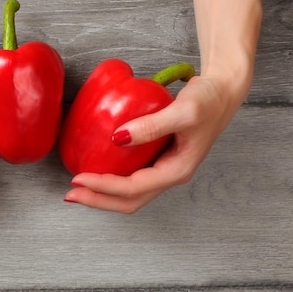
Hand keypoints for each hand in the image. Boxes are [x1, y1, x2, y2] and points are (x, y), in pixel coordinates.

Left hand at [64, 74, 246, 213]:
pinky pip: (131, 175)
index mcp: (176, 171)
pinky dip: (111, 177)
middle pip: (129, 201)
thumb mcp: (183, 112)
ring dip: (103, 193)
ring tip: (79, 187)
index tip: (78, 178)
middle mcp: (168, 175)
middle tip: (70, 193)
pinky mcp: (157, 157)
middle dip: (98, 200)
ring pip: (130, 192)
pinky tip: (96, 167)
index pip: (133, 188)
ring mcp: (163, 168)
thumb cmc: (208, 101)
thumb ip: (152, 125)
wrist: (222, 91)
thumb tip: (117, 137)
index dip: (103, 187)